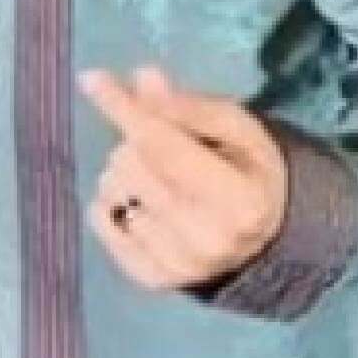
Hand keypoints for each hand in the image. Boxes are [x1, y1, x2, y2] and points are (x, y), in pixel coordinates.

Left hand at [79, 65, 288, 290]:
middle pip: (131, 165)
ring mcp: (178, 264)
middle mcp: (207, 239)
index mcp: (239, 200)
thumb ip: (190, 106)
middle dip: (133, 142)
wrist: (264, 238)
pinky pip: (101, 222)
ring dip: (122, 174)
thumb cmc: (249, 172)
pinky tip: (139, 203)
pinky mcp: (152, 278)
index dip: (125, 109)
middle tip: (159, 146)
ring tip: (156, 177)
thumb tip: (143, 78)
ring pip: (112, 191)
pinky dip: (110, 204)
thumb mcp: (238, 130)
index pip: (164, 145)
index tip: (92, 78)